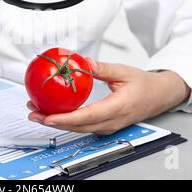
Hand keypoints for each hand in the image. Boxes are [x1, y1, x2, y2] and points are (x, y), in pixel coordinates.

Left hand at [27, 58, 190, 134]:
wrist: (159, 96)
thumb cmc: (145, 85)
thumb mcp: (124, 71)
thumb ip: (103, 68)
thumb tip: (84, 62)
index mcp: (117, 108)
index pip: (87, 117)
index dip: (65, 119)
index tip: (47, 117)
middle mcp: (111, 122)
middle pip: (77, 126)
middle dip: (52, 122)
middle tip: (33, 113)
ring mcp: (108, 126)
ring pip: (78, 128)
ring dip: (56, 122)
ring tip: (37, 113)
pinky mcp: (104, 125)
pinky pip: (82, 126)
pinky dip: (66, 121)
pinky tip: (53, 113)